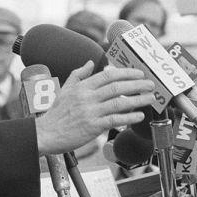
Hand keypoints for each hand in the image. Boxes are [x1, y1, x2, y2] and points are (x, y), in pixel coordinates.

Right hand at [35, 61, 153, 154]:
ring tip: (150, 98)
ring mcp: (91, 112)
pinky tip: (139, 116)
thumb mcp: (65, 89)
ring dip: (137, 100)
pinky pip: (115, 120)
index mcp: (82, 87)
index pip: (107, 75)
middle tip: (150, 84)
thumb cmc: (56, 113)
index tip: (138, 73)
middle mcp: (87, 97)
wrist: (46, 134)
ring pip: (119, 102)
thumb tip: (90, 62)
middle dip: (136, 84)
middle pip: (116, 86)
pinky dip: (129, 117)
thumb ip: (78, 74)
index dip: (125, 73)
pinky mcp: (93, 126)